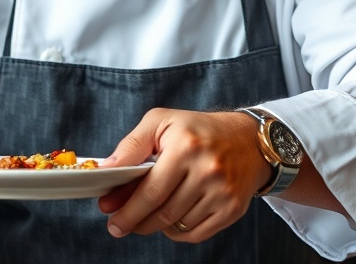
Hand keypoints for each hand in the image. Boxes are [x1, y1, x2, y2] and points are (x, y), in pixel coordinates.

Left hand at [97, 108, 269, 242]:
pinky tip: (169, 219)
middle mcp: (207, 171)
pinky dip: (177, 231)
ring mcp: (223, 193)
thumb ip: (132, 145)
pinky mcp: (232, 209)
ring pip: (177, 225)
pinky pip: (196, 234)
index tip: (109, 216)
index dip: (127, 207)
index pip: (151, 189)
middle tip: (119, 225)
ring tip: (145, 215)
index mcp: (186, 147)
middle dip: (135, 221)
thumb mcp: (161, 121)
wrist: (247, 140)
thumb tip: (108, 169)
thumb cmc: (197, 129)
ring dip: (155, 225)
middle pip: (163, 212)